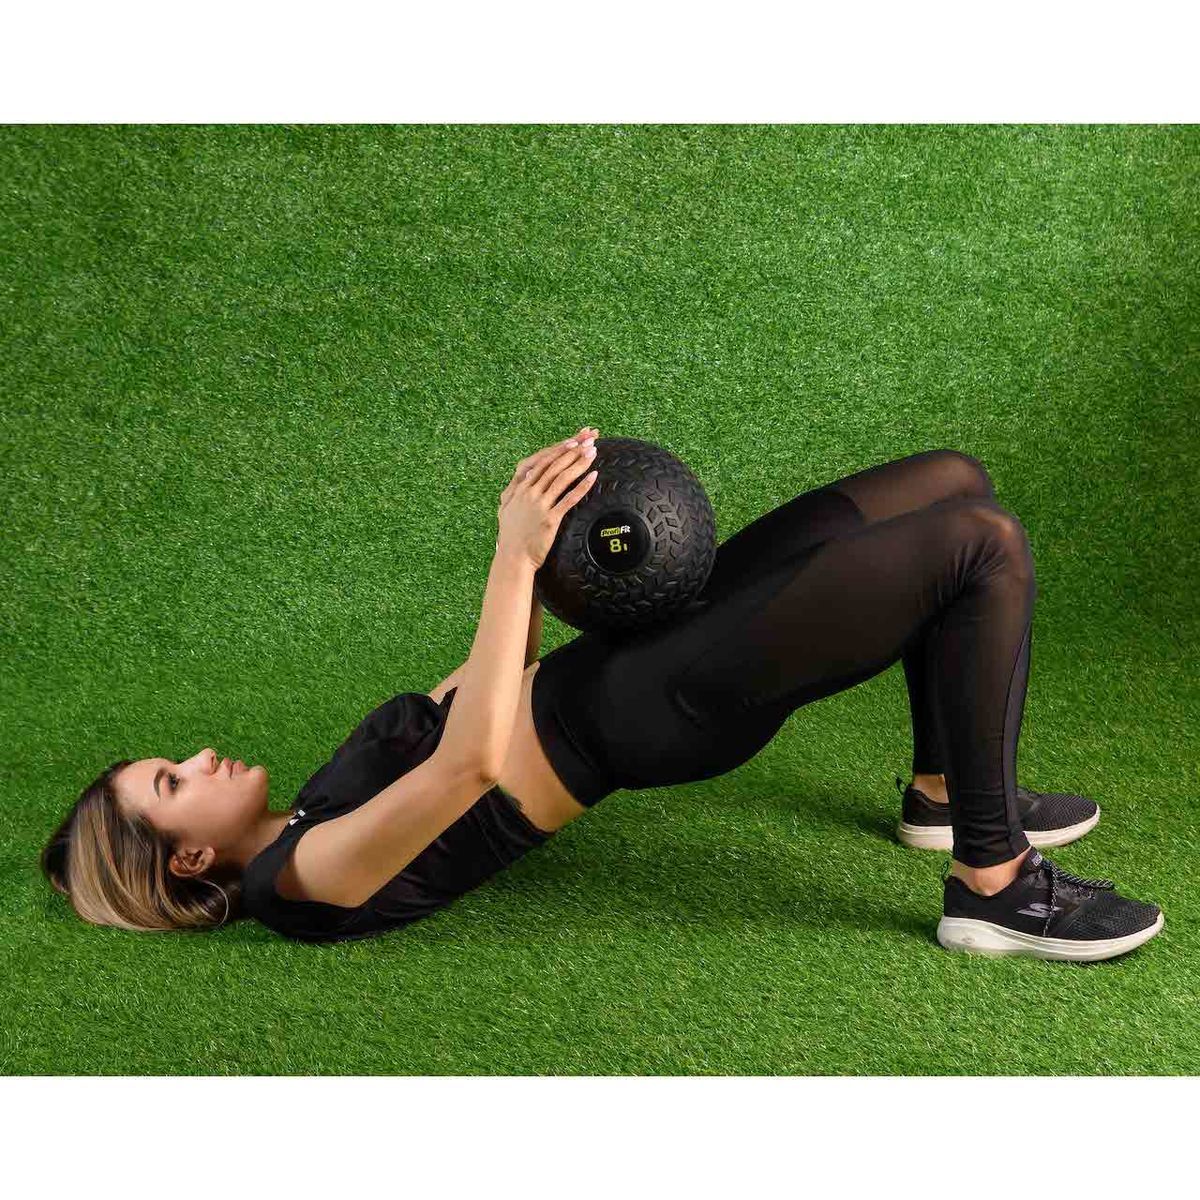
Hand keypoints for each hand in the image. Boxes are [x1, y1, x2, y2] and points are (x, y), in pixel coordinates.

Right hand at [496, 426, 599, 567]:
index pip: (541, 462)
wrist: (513, 558)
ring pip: (561, 478)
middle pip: (554, 466)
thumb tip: (525, 479)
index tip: (573, 440)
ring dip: (578, 463)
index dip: (559, 449)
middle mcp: (528, 493)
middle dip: (573, 450)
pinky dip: (582, 486)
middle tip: (589, 439)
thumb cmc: (512, 536)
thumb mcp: (508, 509)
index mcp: (519, 489)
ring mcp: (539, 505)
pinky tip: (593, 476)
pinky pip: (568, 499)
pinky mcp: (550, 519)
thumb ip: (516, 492)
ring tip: (592, 451)